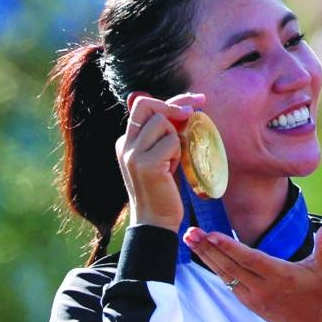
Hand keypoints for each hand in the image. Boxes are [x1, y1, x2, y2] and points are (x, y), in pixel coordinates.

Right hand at [117, 91, 205, 231]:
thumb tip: (182, 108)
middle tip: (195, 110)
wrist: (155, 221)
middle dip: (174, 104)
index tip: (196, 100)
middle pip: (147, 104)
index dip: (172, 100)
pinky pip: (172, 142)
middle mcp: (125, 144)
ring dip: (177, 138)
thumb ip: (165, 135)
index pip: (144, 106)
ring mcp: (133, 154)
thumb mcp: (162, 157)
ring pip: (163, 123)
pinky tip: (174, 169)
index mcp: (126, 141)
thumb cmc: (163, 190)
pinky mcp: (146, 164)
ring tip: (175, 160)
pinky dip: (179, 153)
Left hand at [182, 222, 321, 321]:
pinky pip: (229, 284)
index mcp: (281, 276)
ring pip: (225, 276)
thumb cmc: (321, 295)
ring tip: (191, 241)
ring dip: (207, 258)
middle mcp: (263, 288)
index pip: (249, 260)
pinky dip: (216, 270)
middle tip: (191, 233)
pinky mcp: (249, 303)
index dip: (229, 248)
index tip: (211, 235)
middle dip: (208, 249)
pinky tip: (205, 257)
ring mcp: (254, 298)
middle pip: (230, 267)